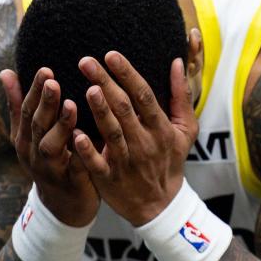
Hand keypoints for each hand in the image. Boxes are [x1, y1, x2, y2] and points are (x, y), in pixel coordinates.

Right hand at [1, 67, 98, 226]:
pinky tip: (87, 139)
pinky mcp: (71, 184)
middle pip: (37, 125)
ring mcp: (50, 170)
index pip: (27, 110)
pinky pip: (75, 168)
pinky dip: (80, 154)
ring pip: (51, 146)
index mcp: (24, 138)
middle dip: (45, 103)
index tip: (45, 69)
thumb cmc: (50, 162)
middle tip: (54, 81)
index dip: (34, 90)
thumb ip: (19, 106)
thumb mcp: (29, 135)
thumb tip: (5, 72)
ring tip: (72, 105)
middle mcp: (33, 153)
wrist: (63, 207)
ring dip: (61, 125)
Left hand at [74, 52, 197, 225]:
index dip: (128, 75)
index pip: (144, 96)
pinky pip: (97, 163)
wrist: (160, 204)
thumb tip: (177, 61)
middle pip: (124, 109)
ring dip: (99, 111)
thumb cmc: (170, 160)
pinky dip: (86, 149)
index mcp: (161, 129)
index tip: (111, 55)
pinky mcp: (110, 178)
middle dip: (106, 83)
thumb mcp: (185, 130)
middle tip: (86, 61)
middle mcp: (144, 143)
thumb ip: (181, 96)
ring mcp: (126, 161)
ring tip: (87, 88)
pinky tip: (74, 133)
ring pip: (111, 132)